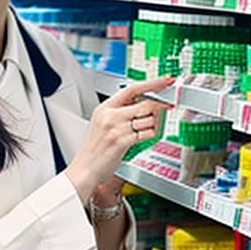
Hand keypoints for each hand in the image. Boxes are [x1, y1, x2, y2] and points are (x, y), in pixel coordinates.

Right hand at [66, 77, 170, 205]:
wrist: (85, 168)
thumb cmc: (95, 148)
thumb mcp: (103, 123)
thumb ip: (121, 112)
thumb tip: (144, 104)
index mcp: (105, 107)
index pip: (132, 89)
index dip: (152, 84)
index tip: (166, 81)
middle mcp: (110, 115)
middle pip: (144, 104)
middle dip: (158, 108)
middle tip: (165, 108)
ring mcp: (116, 128)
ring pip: (148, 119)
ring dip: (152, 126)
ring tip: (142, 132)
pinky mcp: (122, 141)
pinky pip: (146, 133)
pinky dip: (149, 135)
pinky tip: (142, 138)